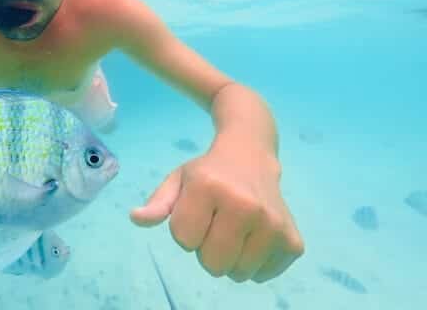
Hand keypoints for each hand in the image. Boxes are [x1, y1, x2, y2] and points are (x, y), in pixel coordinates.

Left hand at [130, 135, 303, 282]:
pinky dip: (255, 262)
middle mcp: (245, 205)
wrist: (251, 153)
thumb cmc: (207, 172)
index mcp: (209, 186)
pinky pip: (263, 275)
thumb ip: (157, 204)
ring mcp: (273, 224)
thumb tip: (136, 218)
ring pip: (238, 274)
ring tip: (235, 228)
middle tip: (216, 222)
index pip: (183, 240)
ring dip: (231, 257)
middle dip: (207, 249)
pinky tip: (255, 234)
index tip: (196, 209)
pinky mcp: (293, 241)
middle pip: (212, 264)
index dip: (185, 228)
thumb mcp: (178, 180)